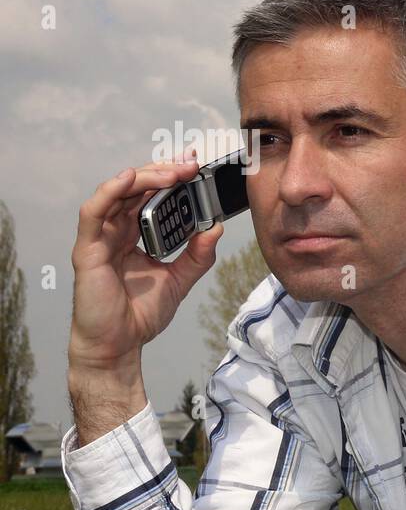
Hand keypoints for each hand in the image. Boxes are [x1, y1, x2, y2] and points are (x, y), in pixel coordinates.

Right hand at [69, 150, 223, 372]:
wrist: (119, 345)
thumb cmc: (139, 314)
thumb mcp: (180, 280)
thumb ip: (197, 255)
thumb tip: (215, 228)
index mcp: (135, 235)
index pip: (151, 196)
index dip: (170, 178)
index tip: (196, 167)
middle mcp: (116, 231)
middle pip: (136, 189)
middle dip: (163, 171)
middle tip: (190, 164)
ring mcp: (100, 238)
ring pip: (118, 193)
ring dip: (145, 177)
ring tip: (172, 171)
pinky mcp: (87, 249)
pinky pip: (94, 213)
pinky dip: (110, 192)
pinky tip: (130, 179)